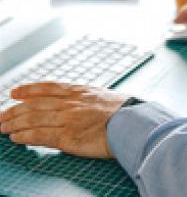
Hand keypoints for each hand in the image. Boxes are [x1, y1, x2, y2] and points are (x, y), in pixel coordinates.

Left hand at [0, 82, 128, 157]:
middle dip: (14, 110)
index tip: (15, 92)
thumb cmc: (125, 111)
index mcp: (80, 91)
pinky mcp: (68, 137)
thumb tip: (79, 103)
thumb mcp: (104, 97)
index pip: (48, 87)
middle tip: (1, 115)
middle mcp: (70, 102)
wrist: (133, 121)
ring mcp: (67, 119)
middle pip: (35, 104)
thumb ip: (87, 99)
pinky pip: (40, 136)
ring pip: (33, 119)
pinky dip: (25, 136)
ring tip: (2, 128)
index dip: (29, 89)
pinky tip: (15, 138)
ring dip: (14, 123)